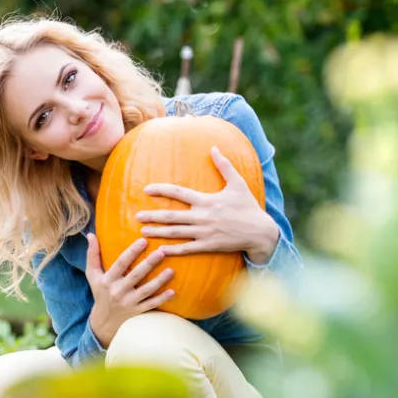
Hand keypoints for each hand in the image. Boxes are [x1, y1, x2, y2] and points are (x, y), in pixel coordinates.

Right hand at [84, 233, 175, 346]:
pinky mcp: (137, 311)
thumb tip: (91, 234)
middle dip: (149, 264)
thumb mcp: (92, 274)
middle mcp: (117, 291)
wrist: (104, 319)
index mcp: (107, 280)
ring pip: (146, 290)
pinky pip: (151, 305)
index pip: (120, 264)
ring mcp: (128, 302)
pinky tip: (173, 292)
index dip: (131, 252)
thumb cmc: (99, 291)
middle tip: (162, 252)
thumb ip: (92, 254)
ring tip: (171, 270)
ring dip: (159, 281)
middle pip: (135, 276)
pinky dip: (162, 299)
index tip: (143, 240)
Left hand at [136, 146, 278, 263]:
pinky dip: (173, 250)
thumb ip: (224, 166)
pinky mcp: (209, 245)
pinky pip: (187, 249)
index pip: (179, 193)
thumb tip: (214, 148)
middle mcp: (203, 216)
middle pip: (172, 216)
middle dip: (153, 216)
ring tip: (142, 231)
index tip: (146, 189)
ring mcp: (205, 232)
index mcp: (207, 200)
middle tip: (136, 215)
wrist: (261, 232)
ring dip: (158, 232)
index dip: (162, 190)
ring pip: (176, 233)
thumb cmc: (248, 207)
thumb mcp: (238, 183)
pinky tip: (160, 250)